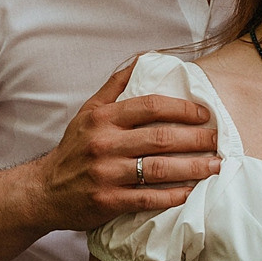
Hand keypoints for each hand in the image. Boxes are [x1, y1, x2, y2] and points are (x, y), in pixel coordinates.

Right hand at [25, 60, 221, 231]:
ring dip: (192, 168)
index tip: (204, 114)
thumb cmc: (73, 149)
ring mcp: (106, 174)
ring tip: (214, 167)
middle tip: (217, 141)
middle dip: (196, 139)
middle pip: (160, 138)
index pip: (150, 106)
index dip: (182, 109)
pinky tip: (190, 192)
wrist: (43, 190)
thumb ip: (115, 86)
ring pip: (159, 169)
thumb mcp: (88, 112)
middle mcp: (104, 143)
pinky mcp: (108, 201)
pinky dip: (173, 196)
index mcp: (103, 118)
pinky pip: (148, 198)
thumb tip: (143, 59)